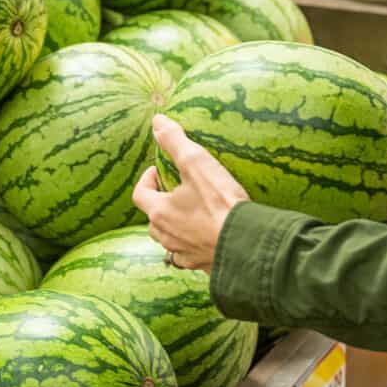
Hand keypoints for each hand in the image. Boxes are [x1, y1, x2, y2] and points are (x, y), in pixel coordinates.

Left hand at [132, 115, 248, 272]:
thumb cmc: (220, 203)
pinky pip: (189, 257)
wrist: (247, 243)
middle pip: (152, 219)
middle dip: (159, 204)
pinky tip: (206, 239)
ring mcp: (184, 253)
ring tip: (189, 214)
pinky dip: (191, 247)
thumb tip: (158, 121)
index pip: (139, 194)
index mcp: (160, 212)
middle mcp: (167, 236)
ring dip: (173, 227)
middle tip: (175, 191)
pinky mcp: (202, 265)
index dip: (146, 179)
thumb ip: (174, 141)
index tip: (159, 170)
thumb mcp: (197, 164)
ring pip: (168, 241)